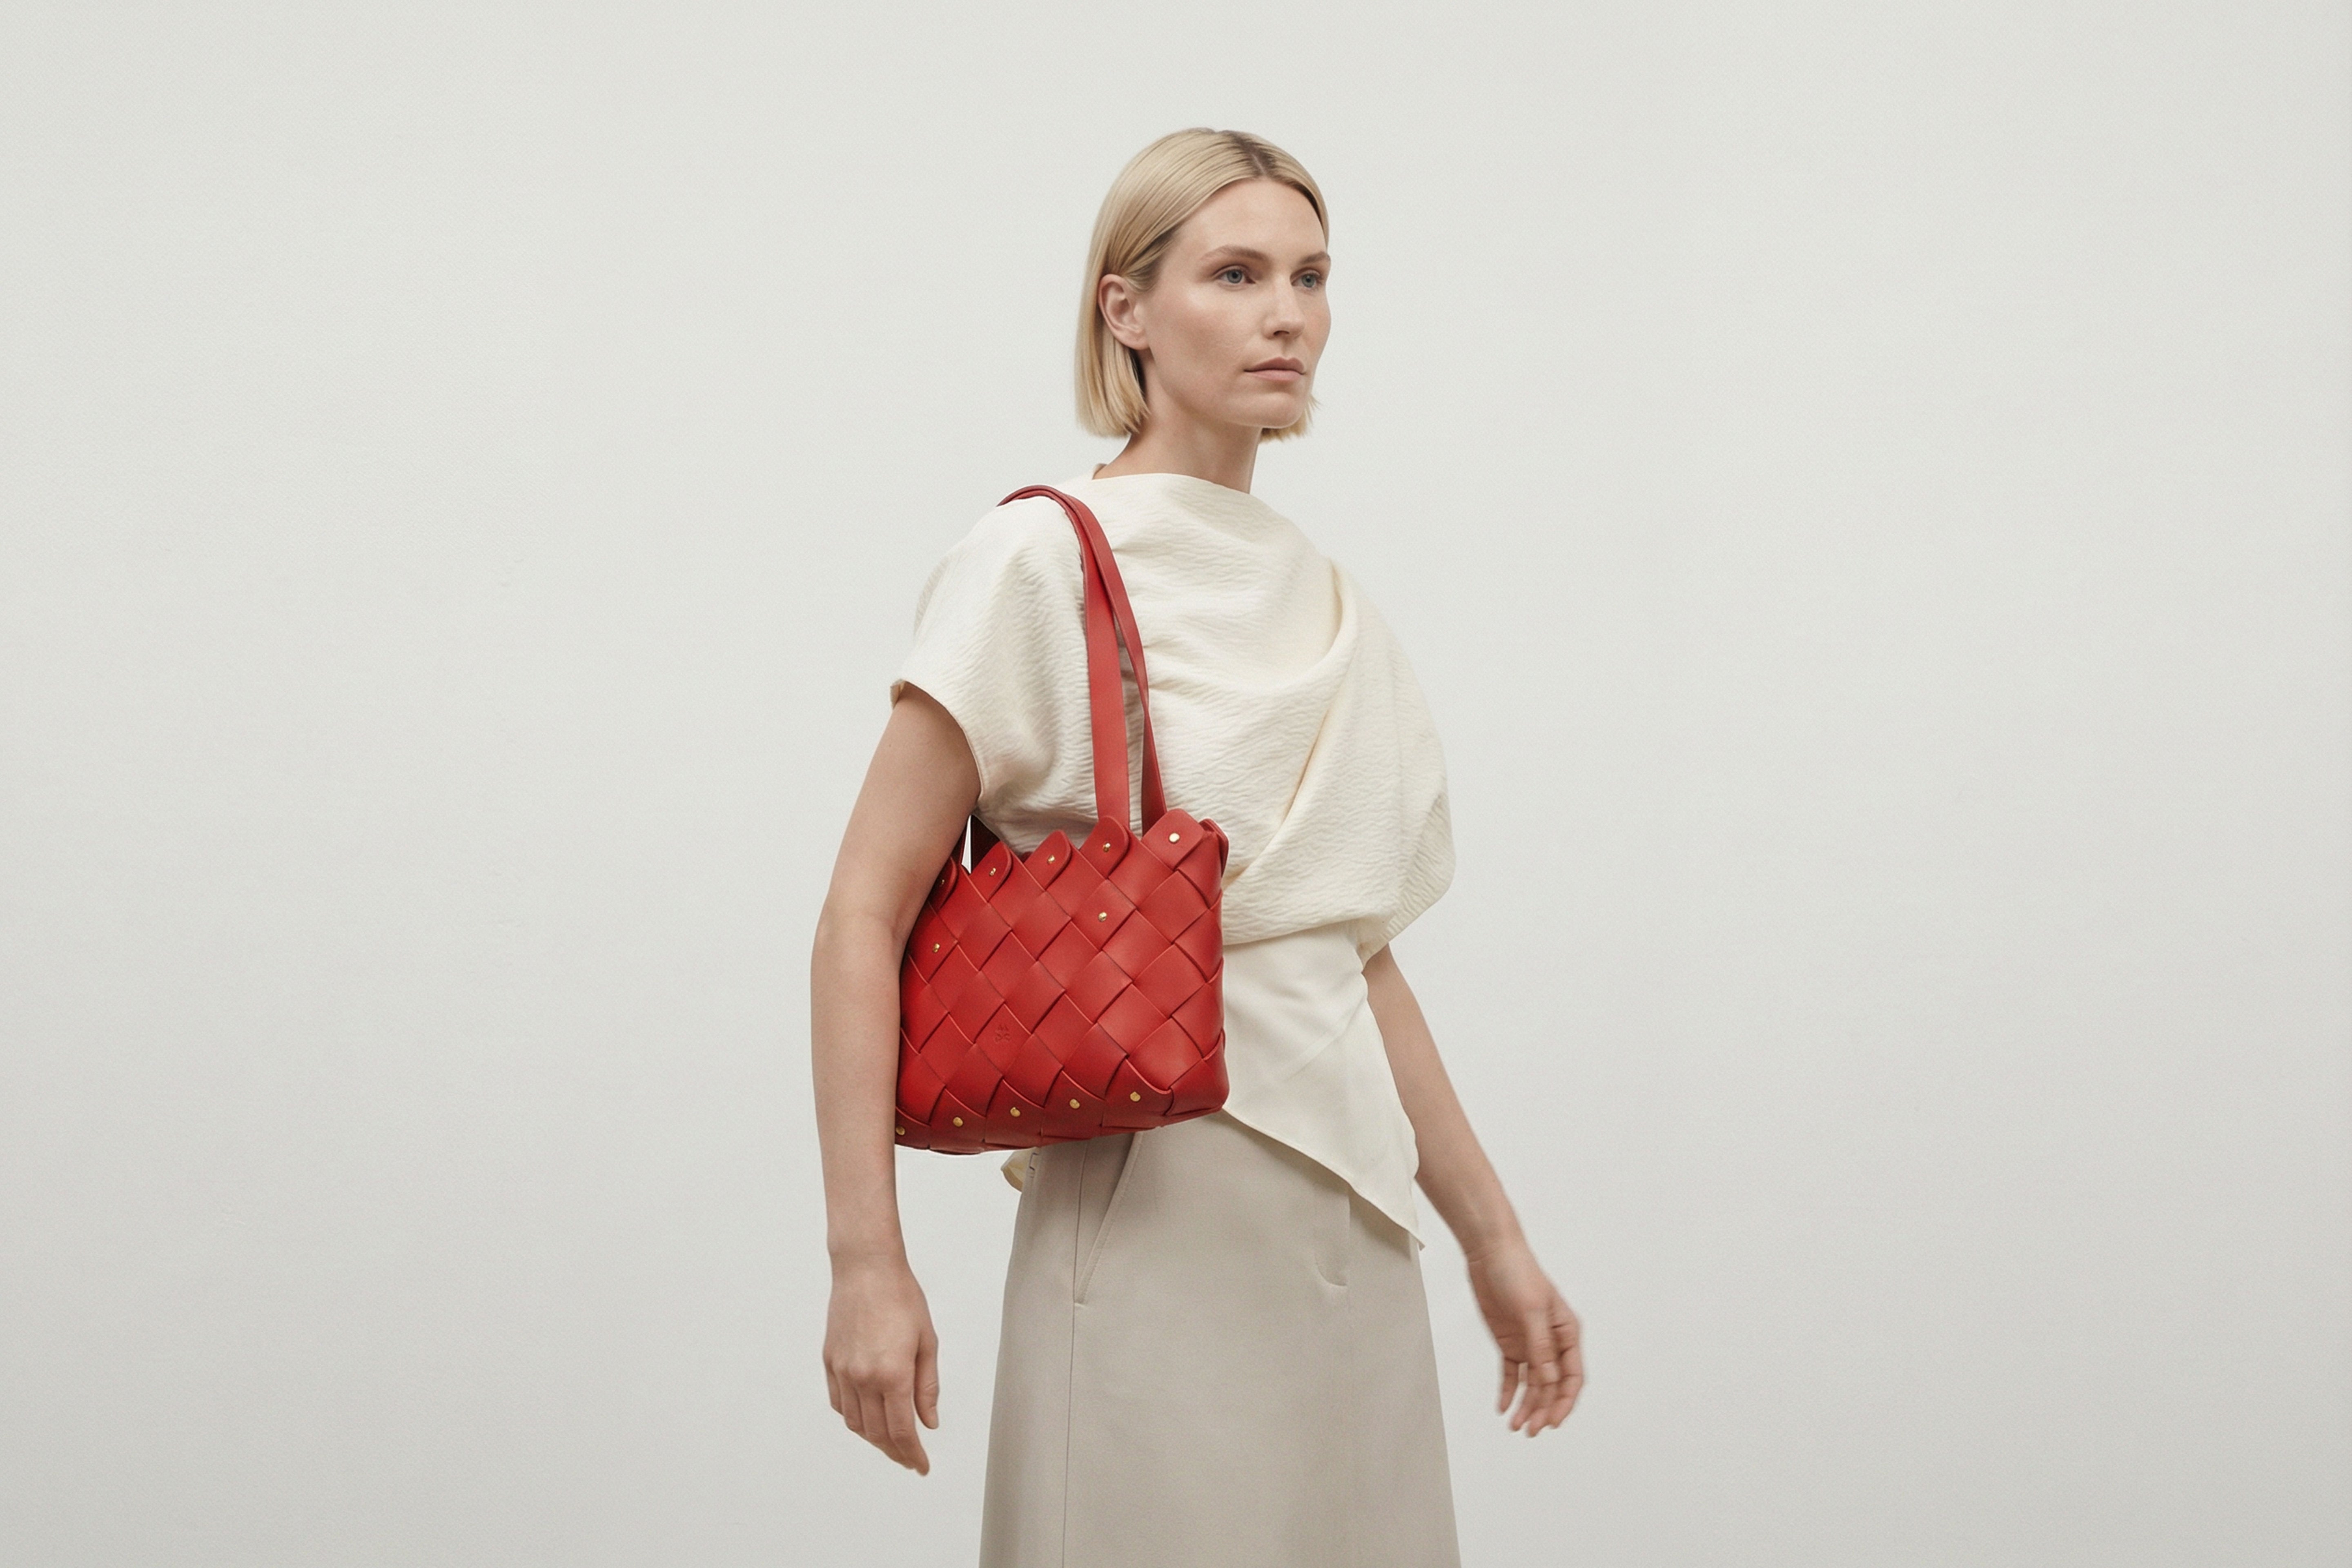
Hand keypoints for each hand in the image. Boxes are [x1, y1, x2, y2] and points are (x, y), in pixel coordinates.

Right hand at [822, 1254, 940, 1472]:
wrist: (866, 1269)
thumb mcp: (927, 1341)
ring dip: (874, 1439)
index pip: (902, 1431)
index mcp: (893, 1373)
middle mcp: (864, 1377)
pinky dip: (854, 1419)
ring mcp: (843, 1371)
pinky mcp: (830, 1362)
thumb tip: (928, 1422)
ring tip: (891, 1443)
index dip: (912, 1454)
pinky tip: (867, 1418)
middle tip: (910, 1459)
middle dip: (895, 1452)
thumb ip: (927, 1387)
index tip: (921, 1466)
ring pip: (856, 1423)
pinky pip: (840, 1404)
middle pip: (877, 1433)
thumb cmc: (902, 1298)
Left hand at [1465, 1237, 1582, 1434]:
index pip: (1572, 1376)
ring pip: (1533, 1384)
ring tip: (1516, 1426)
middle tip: (1531, 1430)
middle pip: (1552, 1385)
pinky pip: (1513, 1373)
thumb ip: (1540, 1345)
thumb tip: (1548, 1379)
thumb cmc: (1518, 1273)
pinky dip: (1509, 1391)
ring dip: (1527, 1405)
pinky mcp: (1510, 1342)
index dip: (1565, 1401)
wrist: (1490, 1254)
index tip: (1554, 1422)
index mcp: (1567, 1333)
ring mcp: (1530, 1343)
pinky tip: (1503, 1408)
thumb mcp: (1532, 1310)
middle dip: (1544, 1409)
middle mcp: (1551, 1342)